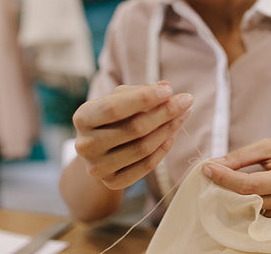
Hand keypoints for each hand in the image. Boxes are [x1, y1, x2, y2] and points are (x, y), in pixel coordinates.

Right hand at [73, 82, 192, 189]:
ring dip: (169, 129)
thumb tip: (165, 87)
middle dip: (165, 112)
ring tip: (184, 114)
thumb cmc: (112, 118)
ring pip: (143, 148)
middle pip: (134, 128)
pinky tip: (173, 134)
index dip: (144, 98)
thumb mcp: (119, 99)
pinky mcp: (112, 182)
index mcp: (82, 118)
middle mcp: (85, 145)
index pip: (114, 108)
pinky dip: (163, 148)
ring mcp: (97, 167)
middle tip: (187, 101)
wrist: (99, 152)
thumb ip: (140, 91)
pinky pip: (146, 165)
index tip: (169, 90)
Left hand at [202, 137, 270, 215]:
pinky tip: (237, 189)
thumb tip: (214, 165)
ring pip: (251, 208)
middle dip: (225, 186)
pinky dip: (245, 201)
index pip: (249, 185)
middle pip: (248, 199)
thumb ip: (240, 156)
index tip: (207, 168)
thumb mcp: (267, 146)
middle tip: (209, 172)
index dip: (225, 178)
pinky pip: (259, 211)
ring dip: (233, 195)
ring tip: (222, 179)